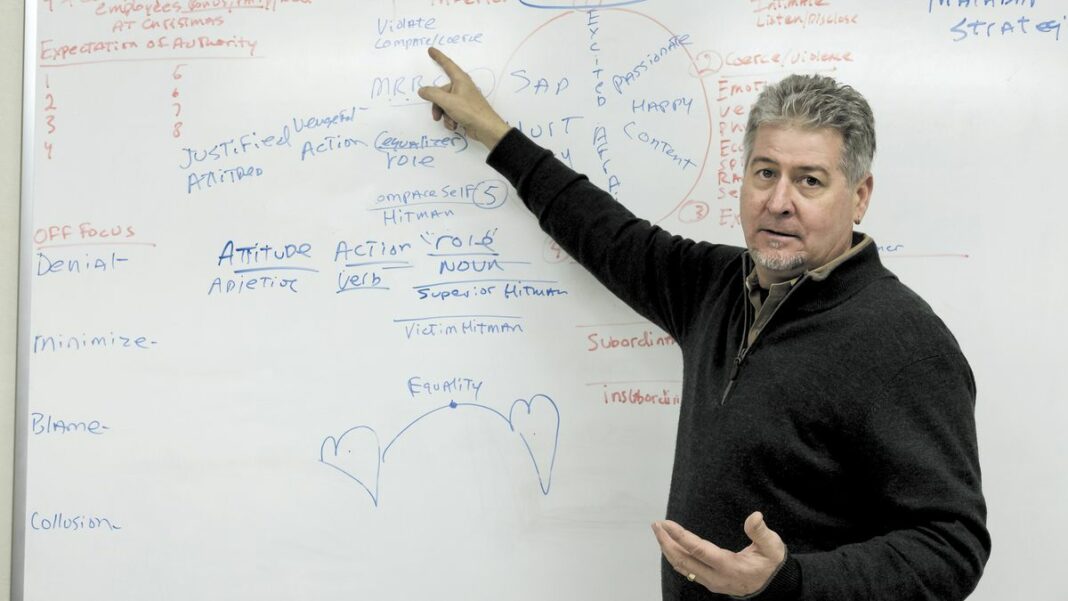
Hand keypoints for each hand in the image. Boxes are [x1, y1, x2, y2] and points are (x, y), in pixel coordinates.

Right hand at [417, 47, 510, 149]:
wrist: (486, 129)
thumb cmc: (469, 111)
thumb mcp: (448, 101)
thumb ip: (432, 94)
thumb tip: (422, 90)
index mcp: (460, 80)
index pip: (447, 64)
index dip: (438, 57)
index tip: (431, 50)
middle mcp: (462, 87)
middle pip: (441, 91)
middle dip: (437, 105)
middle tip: (436, 115)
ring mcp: (463, 100)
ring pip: (445, 104)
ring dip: (444, 114)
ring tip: (450, 122)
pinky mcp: (465, 111)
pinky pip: (451, 112)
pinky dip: (450, 119)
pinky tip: (455, 125)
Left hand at [652, 512, 785, 597]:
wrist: (774, 587)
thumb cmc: (771, 563)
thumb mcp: (772, 547)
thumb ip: (761, 533)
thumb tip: (755, 516)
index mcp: (729, 567)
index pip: (698, 551)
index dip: (681, 537)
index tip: (667, 524)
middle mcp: (716, 577)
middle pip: (684, 561)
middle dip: (667, 542)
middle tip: (656, 525)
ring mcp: (711, 582)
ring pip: (683, 567)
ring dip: (668, 549)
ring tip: (659, 532)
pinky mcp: (710, 582)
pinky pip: (687, 571)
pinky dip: (675, 557)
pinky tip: (670, 546)